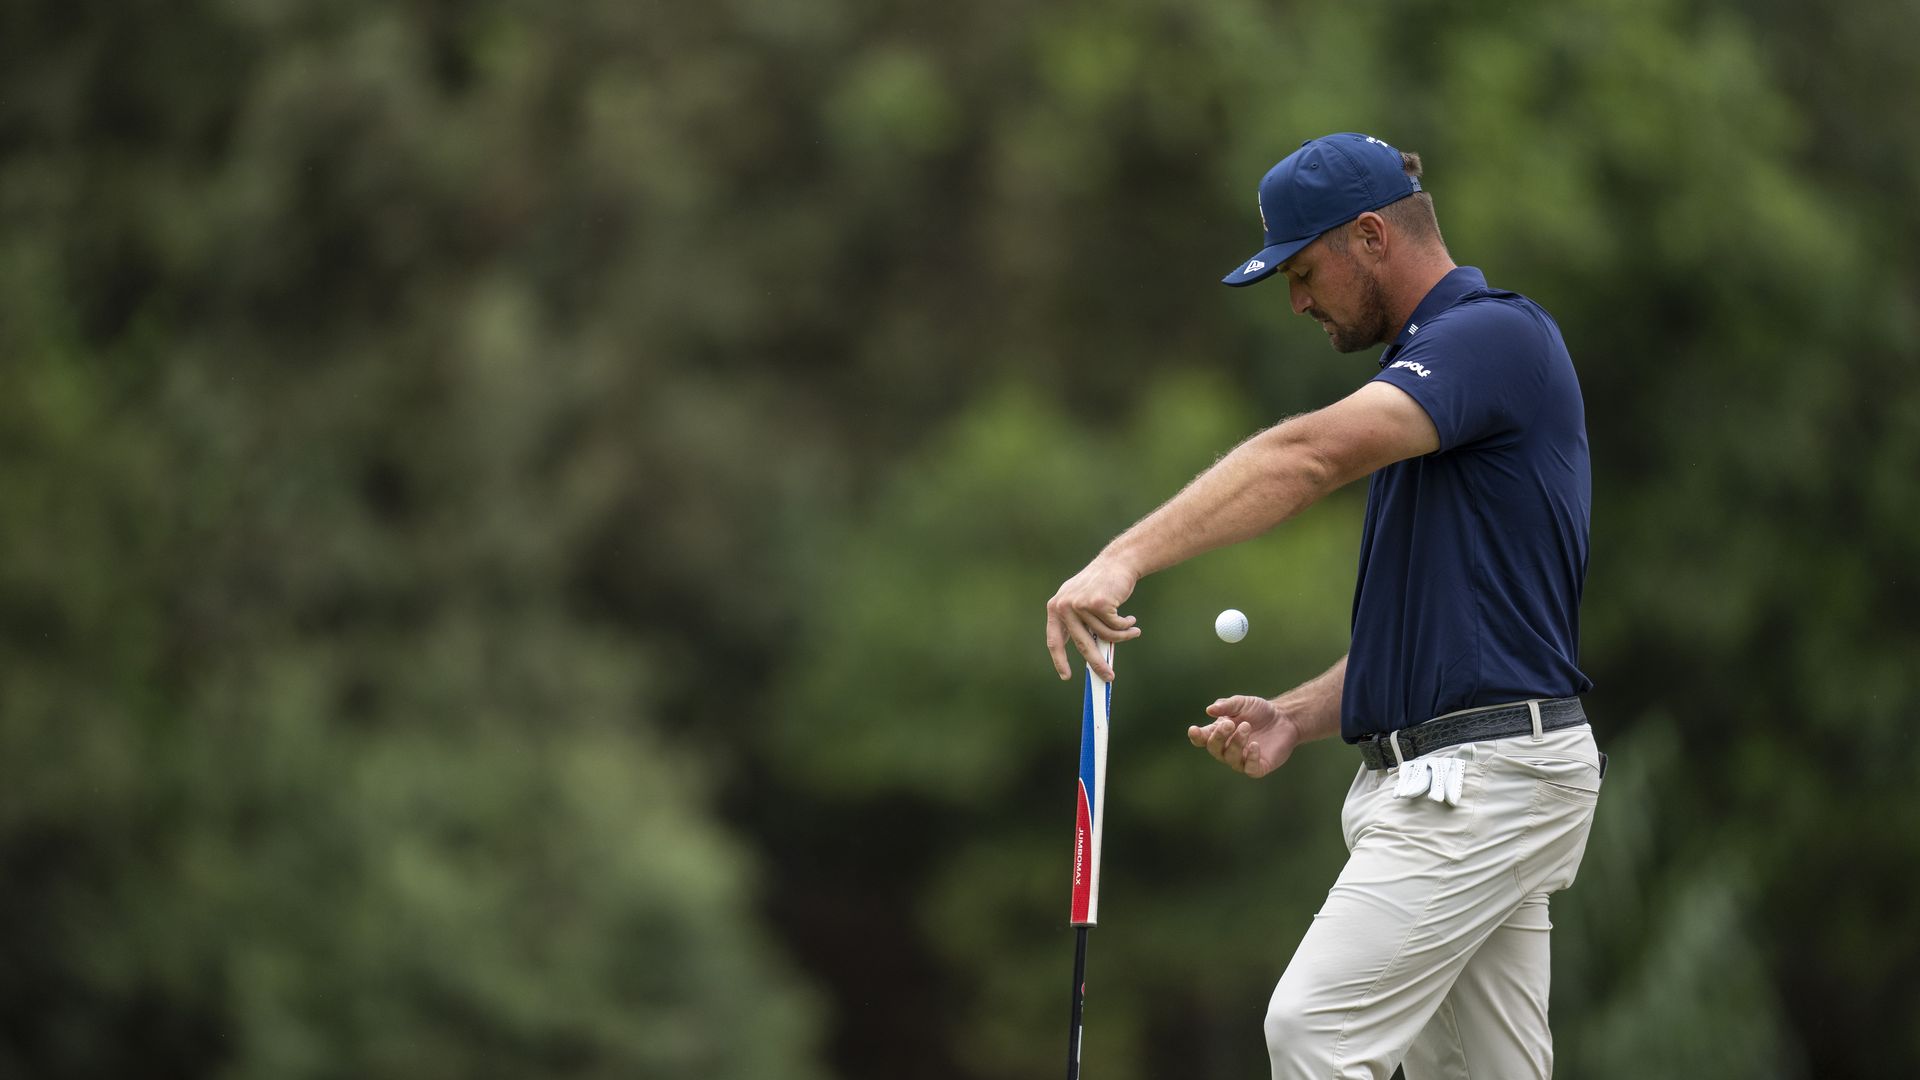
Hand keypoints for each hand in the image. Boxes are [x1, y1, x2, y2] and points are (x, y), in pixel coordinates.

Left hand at [1045, 556, 1141, 679]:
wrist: (1117, 563)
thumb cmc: (1101, 586)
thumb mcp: (1083, 603)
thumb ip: (1080, 625)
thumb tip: (1092, 659)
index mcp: (1056, 608)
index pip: (1054, 640)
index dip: (1059, 660)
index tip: (1066, 676)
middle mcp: (1064, 606)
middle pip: (1081, 644)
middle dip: (1097, 664)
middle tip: (1109, 677)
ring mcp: (1080, 604)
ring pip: (1104, 635)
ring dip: (1122, 637)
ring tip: (1133, 630)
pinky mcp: (1097, 603)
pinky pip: (1115, 627)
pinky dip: (1127, 626)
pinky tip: (1131, 619)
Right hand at [1187, 695, 1297, 778]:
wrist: (1284, 718)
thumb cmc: (1259, 711)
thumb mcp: (1242, 703)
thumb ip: (1226, 705)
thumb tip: (1209, 710)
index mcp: (1219, 733)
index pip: (1202, 739)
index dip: (1196, 736)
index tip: (1194, 729)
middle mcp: (1227, 749)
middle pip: (1214, 749)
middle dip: (1219, 737)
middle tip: (1230, 723)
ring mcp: (1242, 760)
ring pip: (1231, 758)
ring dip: (1236, 742)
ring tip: (1246, 726)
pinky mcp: (1258, 767)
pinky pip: (1249, 768)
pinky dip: (1250, 758)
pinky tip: (1255, 744)